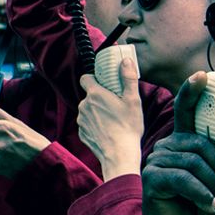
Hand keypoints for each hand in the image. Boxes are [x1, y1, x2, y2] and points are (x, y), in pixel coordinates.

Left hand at [77, 58, 143, 178]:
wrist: (119, 154)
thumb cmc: (128, 127)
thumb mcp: (133, 100)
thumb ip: (128, 78)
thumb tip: (126, 60)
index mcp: (95, 94)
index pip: (86, 78)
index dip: (95, 78)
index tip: (106, 83)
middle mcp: (83, 105)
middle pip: (89, 95)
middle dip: (100, 97)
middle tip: (116, 104)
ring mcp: (81, 120)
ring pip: (88, 110)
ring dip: (97, 111)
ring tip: (113, 119)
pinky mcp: (82, 133)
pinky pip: (87, 123)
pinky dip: (95, 124)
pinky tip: (108, 130)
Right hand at [140, 73, 214, 214]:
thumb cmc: (198, 207)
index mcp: (184, 142)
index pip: (186, 111)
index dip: (192, 91)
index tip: (202, 75)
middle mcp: (168, 146)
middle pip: (201, 144)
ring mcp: (156, 160)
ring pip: (195, 162)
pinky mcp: (152, 178)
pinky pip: (184, 179)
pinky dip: (202, 194)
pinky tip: (211, 206)